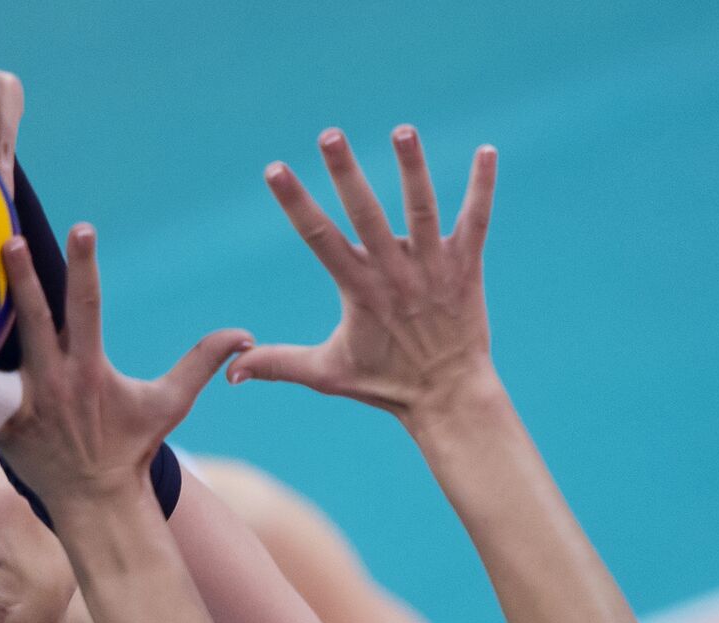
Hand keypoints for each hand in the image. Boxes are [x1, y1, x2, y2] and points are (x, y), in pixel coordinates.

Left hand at [0, 224, 251, 505]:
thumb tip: (245, 335)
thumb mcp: (170, 404)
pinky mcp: (3, 425)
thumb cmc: (129, 446)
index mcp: (90, 367)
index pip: (88, 305)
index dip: (84, 266)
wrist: (94, 498)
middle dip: (24, 280)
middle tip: (7, 240)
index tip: (81, 229)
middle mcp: (56, 380)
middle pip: (36, 321)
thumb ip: (202, 362)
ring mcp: (26, 403)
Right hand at [228, 126, 498, 425]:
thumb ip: (278, 364)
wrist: (448, 395)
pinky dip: (483, 186)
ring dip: (412, 168)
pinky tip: (487, 151)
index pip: (319, 238)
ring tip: (403, 130)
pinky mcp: (465, 267)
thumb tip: (232, 371)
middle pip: (366, 214)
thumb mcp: (326, 374)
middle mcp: (394, 273)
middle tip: (330, 135)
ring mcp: (432, 267)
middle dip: (347, 173)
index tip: (275, 170)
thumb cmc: (384, 384)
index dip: (295, 203)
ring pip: (422, 209)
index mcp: (358, 290)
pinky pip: (477, 220)